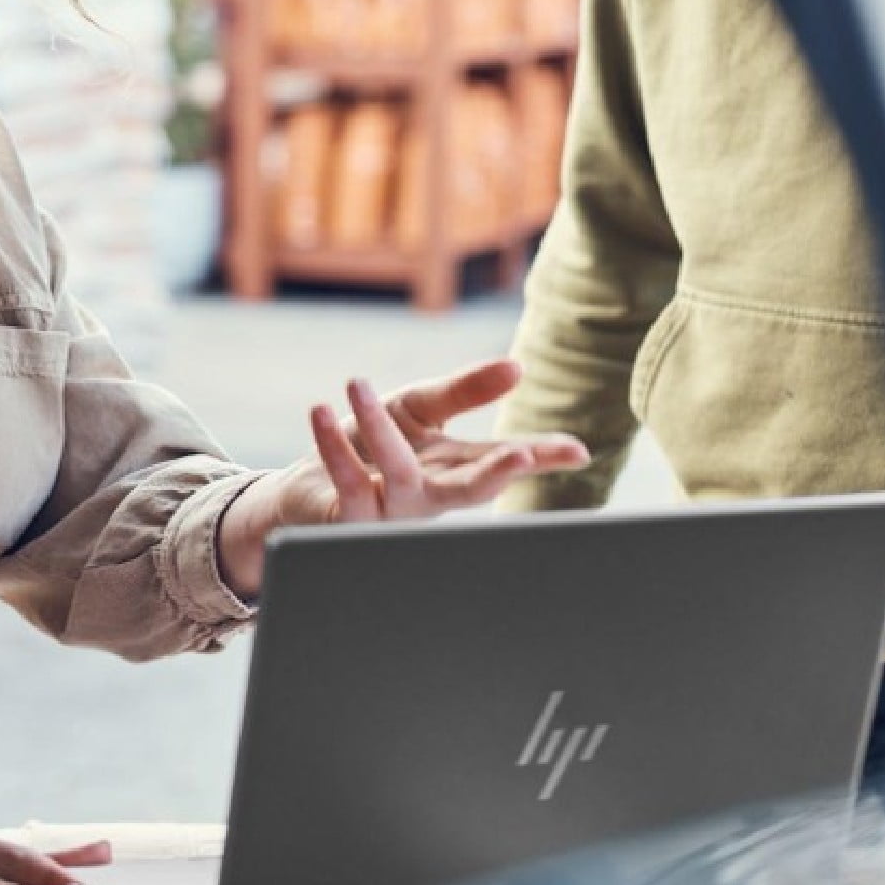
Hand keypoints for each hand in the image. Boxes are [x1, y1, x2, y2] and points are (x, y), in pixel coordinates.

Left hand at [217, 359, 588, 594]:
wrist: (307, 489)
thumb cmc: (370, 449)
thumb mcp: (418, 410)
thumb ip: (464, 391)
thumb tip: (517, 367)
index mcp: (452, 469)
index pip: (503, 461)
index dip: (541, 457)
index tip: (577, 451)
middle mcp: (428, 495)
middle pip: (470, 489)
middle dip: (497, 475)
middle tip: (521, 455)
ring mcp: (390, 512)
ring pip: (398, 472)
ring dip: (378, 426)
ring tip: (356, 382)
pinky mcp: (349, 518)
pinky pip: (346, 481)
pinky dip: (331, 444)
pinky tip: (318, 411)